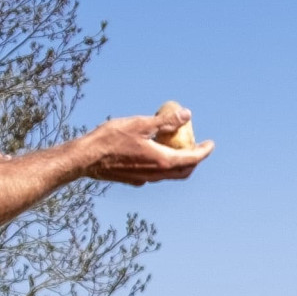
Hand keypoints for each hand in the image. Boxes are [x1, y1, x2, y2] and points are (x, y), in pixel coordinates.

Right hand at [84, 101, 211, 184]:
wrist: (86, 158)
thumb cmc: (111, 138)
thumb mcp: (141, 124)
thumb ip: (165, 121)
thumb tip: (187, 115)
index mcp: (161, 161)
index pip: (192, 159)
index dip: (204, 151)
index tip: (210, 143)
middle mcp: (155, 174)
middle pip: (183, 171)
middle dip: (193, 159)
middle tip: (195, 145)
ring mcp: (144, 179)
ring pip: (168, 174)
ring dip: (176, 162)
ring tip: (175, 145)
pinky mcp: (133, 180)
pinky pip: (154, 174)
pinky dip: (161, 164)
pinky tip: (153, 151)